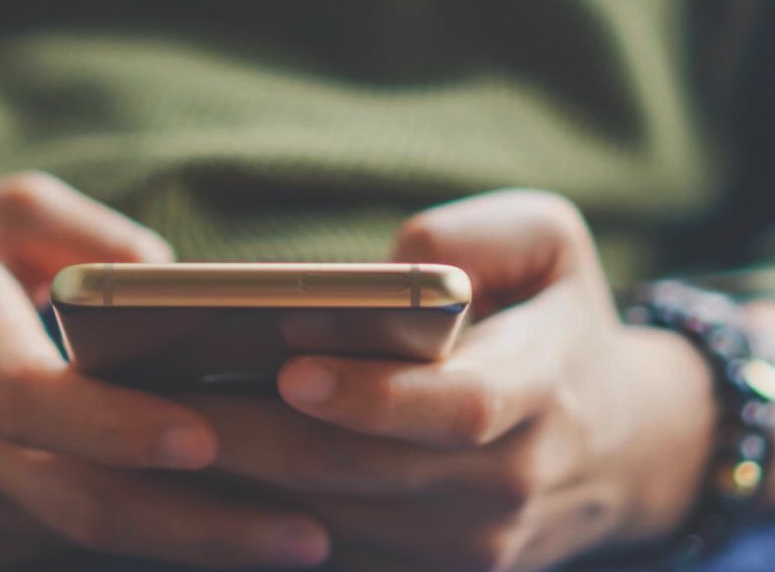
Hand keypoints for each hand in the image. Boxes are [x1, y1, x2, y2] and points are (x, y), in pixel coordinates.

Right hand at [0, 173, 328, 568]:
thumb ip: (98, 238)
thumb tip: (187, 292)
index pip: (35, 401)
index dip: (121, 428)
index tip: (208, 439)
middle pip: (74, 500)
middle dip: (199, 528)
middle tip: (308, 534)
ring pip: (67, 539)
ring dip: (178, 543)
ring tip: (285, 537)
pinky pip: (37, 548)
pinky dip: (118, 544)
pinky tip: (193, 533)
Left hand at [193, 190, 715, 570]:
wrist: (622, 444)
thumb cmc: (559, 317)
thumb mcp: (551, 242)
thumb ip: (479, 235)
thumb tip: (384, 268)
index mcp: (540, 388)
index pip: (457, 407)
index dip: (373, 392)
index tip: (287, 363)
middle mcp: (508, 482)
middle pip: (366, 473)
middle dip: (254, 439)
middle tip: (159, 399)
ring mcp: (473, 546)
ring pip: (335, 525)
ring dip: (237, 486)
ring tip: (152, 433)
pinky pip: (334, 560)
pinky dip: (258, 526)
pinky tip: (190, 481)